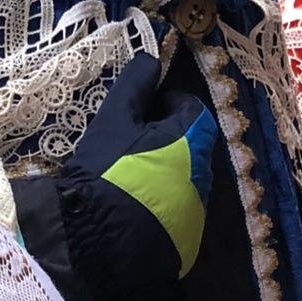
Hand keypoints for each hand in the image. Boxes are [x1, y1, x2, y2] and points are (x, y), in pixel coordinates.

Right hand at [63, 53, 216, 279]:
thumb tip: (151, 60)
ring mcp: (198, 212)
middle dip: (165, 138)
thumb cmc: (105, 171)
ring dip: (164, 170)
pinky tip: (131, 208)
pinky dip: (160, 203)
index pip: (191, 109)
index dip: (165, 104)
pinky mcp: (187, 239)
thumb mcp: (113, 120)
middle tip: (128, 145)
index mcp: (192, 141)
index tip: (139, 113)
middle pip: (190, 144)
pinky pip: (177, 211)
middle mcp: (204, 176)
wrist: (97, 240)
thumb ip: (135, 85)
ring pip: (184, 178)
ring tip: (127, 177)